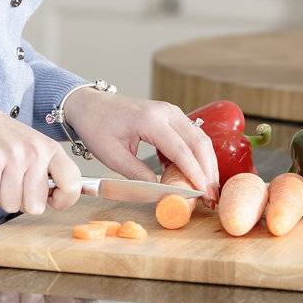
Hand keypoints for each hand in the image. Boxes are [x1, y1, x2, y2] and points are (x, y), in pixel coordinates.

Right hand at [0, 107, 82, 213]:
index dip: (63, 200)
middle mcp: (35, 152)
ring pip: (11, 205)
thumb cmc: (3, 138)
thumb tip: (55, 200)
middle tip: (11, 182)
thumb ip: (47, 172)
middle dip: (20, 201)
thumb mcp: (34, 148)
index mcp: (50, 149)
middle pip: (36, 206)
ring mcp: (13, 158)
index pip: (73, 184)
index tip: (50, 200)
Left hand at [62, 90, 219, 198]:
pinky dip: (197, 156)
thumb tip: (161, 192)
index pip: (181, 150)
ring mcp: (171, 112)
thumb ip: (137, 174)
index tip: (205, 194)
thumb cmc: (96, 127)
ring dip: (207, 164)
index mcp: (150, 120)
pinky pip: (191, 136)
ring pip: (199, 138)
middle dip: (209, 171)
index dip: (196, 174)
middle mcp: (166, 112)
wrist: (89, 105)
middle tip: (212, 197)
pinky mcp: (171, 116)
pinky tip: (195, 174)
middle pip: (198, 143)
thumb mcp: (112, 156)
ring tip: (208, 189)